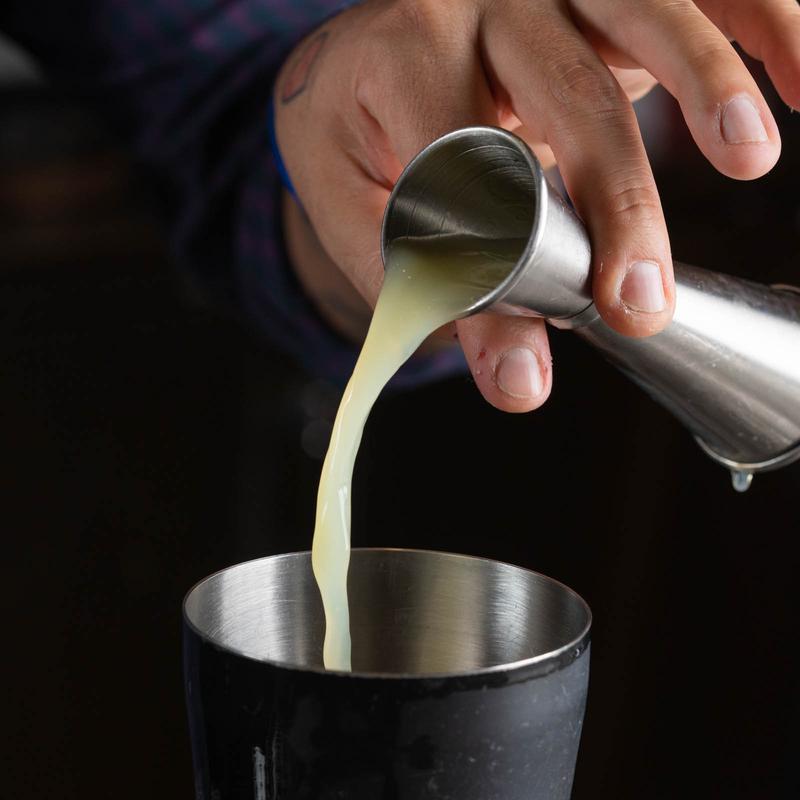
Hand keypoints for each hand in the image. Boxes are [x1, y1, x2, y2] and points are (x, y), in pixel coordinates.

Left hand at [274, 0, 795, 411]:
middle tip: (637, 304)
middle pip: (566, 94)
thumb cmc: (358, 136)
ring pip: (646, 13)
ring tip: (748, 160)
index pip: (460, 166)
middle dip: (614, 204)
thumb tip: (514, 377)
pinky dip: (764, 25)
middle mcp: (482, 2)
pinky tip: (797, 80)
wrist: (362, 57)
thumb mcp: (350, 208)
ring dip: (709, 85)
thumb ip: (421, 286)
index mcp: (404, 56)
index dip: (493, 271)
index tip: (525, 361)